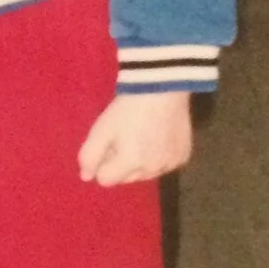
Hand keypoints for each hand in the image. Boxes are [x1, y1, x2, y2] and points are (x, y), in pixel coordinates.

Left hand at [78, 90, 192, 186]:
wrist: (162, 87)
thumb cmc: (128, 108)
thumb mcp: (101, 129)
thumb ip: (89, 156)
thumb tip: (86, 177)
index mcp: (130, 163)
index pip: (105, 180)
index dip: (102, 161)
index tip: (108, 143)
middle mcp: (152, 170)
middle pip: (126, 179)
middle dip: (121, 164)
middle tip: (124, 137)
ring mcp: (170, 164)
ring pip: (145, 174)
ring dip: (140, 162)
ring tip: (141, 136)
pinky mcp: (182, 157)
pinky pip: (164, 166)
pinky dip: (158, 157)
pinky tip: (158, 137)